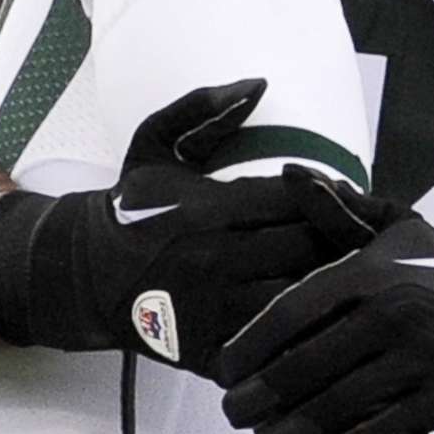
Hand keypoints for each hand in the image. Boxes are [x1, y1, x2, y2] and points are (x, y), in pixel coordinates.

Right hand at [0, 82, 345, 375]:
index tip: (332, 201)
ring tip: (340, 278)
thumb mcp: (154, 144)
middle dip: (336, 243)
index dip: (325, 199)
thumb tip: (262, 83)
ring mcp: (214, 310)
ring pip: (299, 300)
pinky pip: (272, 343)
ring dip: (324, 288)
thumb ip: (204, 108)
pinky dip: (295, 332)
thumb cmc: (131, 208)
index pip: (297, 200)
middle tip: (352, 240)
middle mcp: (216, 259)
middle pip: (308, 251)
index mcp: (211, 208)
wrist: (81, 275)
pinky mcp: (211, 350)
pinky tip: (308, 320)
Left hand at [217, 182, 433, 433]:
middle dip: (259, 397)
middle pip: (306, 365)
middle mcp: (391, 315)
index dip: (250, 345)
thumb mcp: (396, 227)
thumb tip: (289, 172)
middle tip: (232, 414)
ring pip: (338, 405)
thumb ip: (340, 207)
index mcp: (370, 273)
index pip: (293, 311)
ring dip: (290, 433)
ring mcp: (420, 359)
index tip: (223, 370)